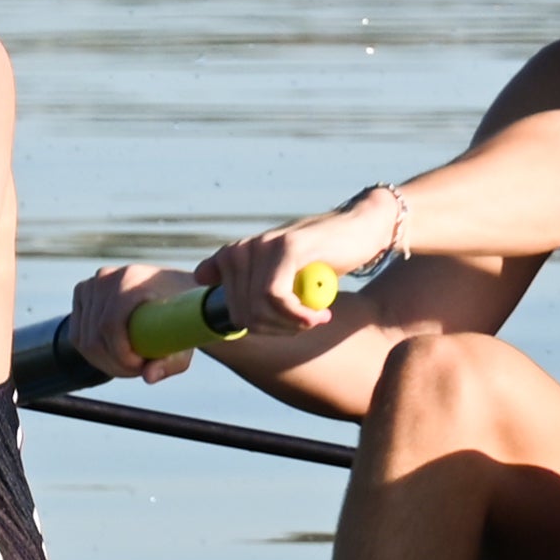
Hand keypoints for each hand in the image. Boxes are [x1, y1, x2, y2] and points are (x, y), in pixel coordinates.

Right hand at [60, 264, 200, 380]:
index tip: (140, 367)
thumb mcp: (185, 339)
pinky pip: (77, 334)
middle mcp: (107, 277)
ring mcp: (92, 283)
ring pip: (83, 339)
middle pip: (94, 336)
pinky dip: (92, 353)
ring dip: (105, 361)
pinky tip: (114, 355)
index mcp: (132, 280)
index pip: (110, 324)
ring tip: (130, 363)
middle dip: (114, 362)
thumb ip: (170, 362)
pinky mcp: (83, 292)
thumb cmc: (183, 315)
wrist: (175, 289)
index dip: (120, 354)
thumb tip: (149, 377)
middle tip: (138, 369)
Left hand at [208, 187, 400, 340]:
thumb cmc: (322, 256)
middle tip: (304, 324)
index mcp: (236, 256)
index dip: (259, 328)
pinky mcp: (286, 248)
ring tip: (314, 319)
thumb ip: (244, 277)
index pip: (229, 312)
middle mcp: (244, 249)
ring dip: (289, 324)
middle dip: (275, 329)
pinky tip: (319, 314)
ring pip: (258, 308)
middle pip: (242, 313)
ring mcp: (264, 246)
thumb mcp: (281, 272)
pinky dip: (298, 315)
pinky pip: (276, 297)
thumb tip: (199, 277)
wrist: (360, 230)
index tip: (285, 327)